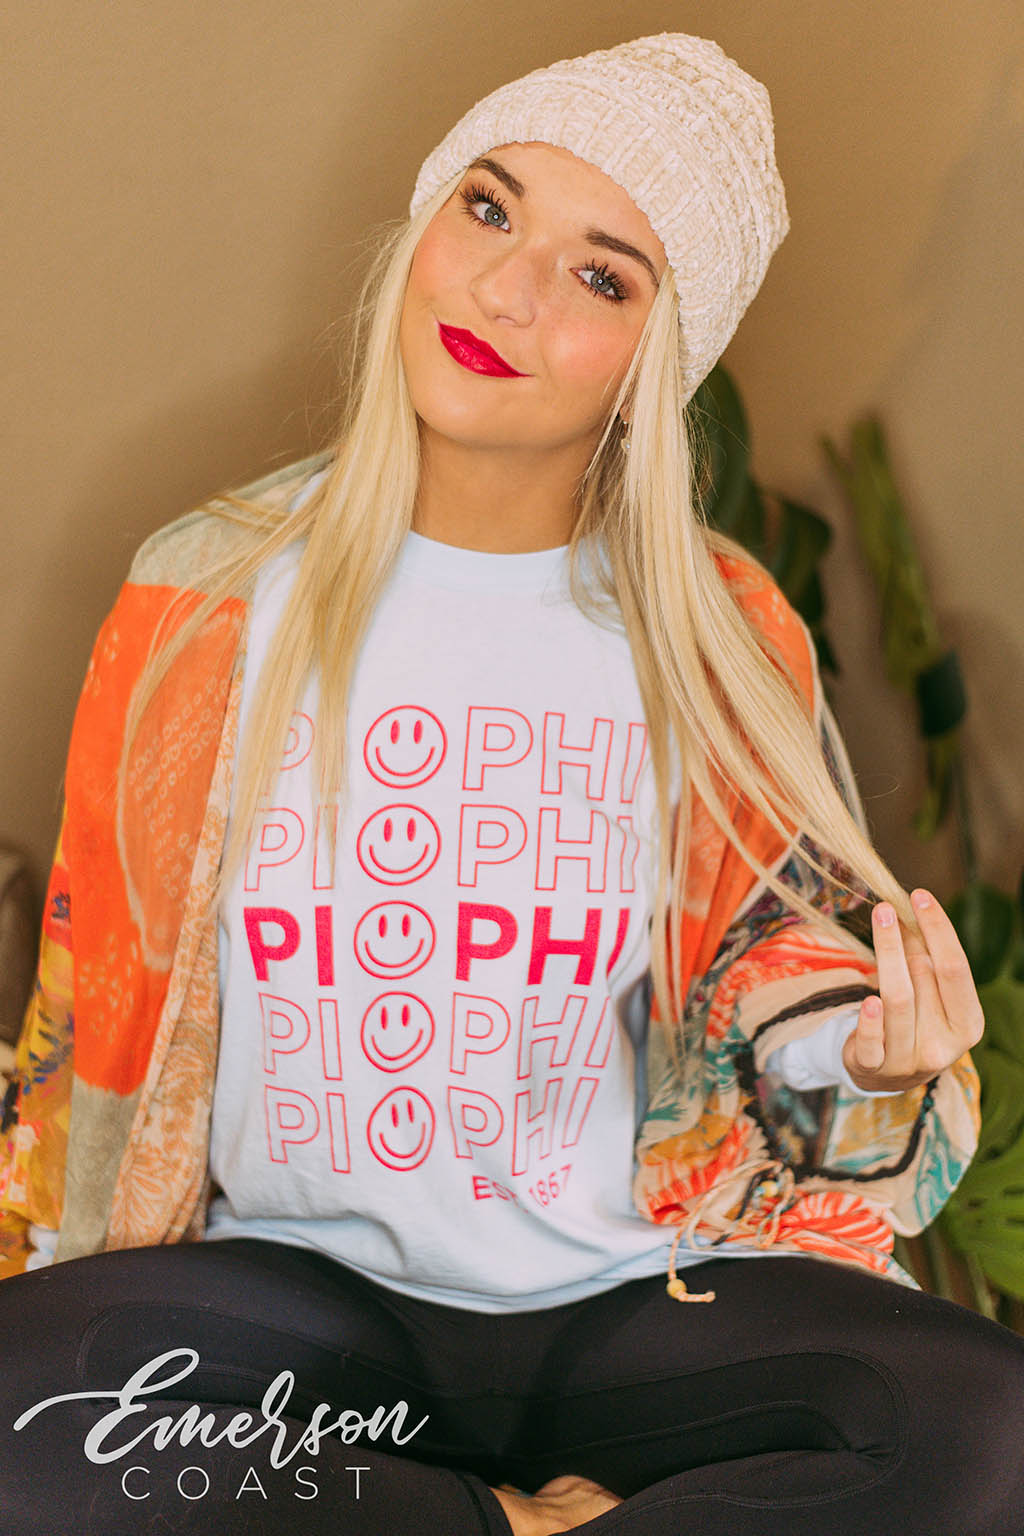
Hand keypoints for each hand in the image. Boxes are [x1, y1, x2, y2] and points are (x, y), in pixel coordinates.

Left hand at [841, 889, 984, 1092]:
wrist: (887, 1073)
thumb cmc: (915, 1021)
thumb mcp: (928, 994)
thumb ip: (923, 958)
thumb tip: (909, 909)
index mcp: (968, 1024)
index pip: (956, 969)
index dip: (939, 930)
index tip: (920, 897)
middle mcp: (944, 1046)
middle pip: (925, 979)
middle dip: (905, 939)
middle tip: (886, 908)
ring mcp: (910, 1061)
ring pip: (897, 1002)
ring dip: (887, 956)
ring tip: (878, 923)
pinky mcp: (875, 1068)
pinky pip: (872, 1043)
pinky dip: (870, 1021)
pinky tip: (868, 1000)